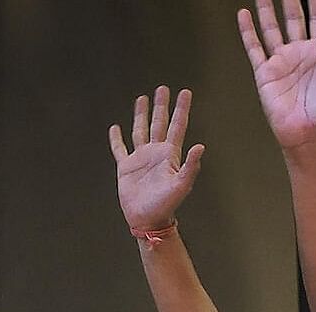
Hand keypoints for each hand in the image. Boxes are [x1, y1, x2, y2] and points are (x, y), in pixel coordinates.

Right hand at [109, 86, 204, 232]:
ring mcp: (140, 159)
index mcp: (169, 155)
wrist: (147, 220)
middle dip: (161, 106)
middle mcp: (155, 153)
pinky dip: (116, 139)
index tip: (185, 92)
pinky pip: (120, 149)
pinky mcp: (126, 167)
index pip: (177, 126)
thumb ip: (190, 166)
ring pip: (140, 130)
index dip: (181, 109)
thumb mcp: (181, 185)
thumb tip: (200, 146)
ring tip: (142, 99)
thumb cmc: (166, 205)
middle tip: (163, 88)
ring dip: (141, 115)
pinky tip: (115, 128)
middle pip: (159, 123)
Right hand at [238, 0, 315, 149]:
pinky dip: (248, 31)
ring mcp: (281, 62)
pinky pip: (254, 47)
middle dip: (289, 0)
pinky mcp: (265, 74)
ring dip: (267, 10)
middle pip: (293, 18)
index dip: (315, 1)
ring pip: (271, 28)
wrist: (311, 138)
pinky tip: (244, 15)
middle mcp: (299, 54)